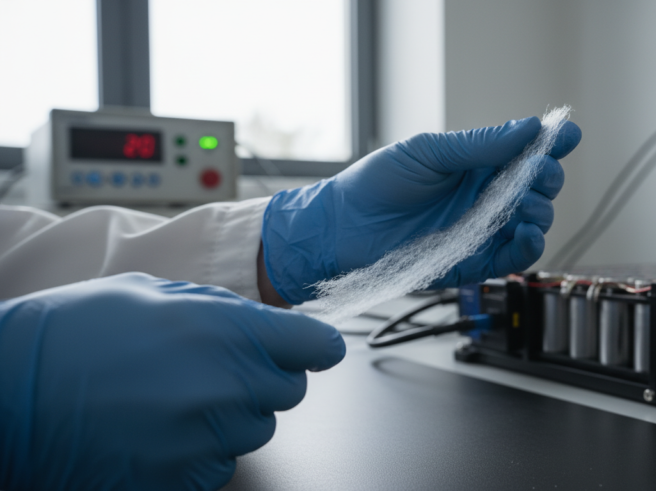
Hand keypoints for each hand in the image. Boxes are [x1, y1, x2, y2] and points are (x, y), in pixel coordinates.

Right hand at [0, 273, 344, 489]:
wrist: (6, 393)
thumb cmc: (73, 333)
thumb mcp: (154, 294)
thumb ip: (225, 312)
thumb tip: (269, 326)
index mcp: (226, 331)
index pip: (316, 346)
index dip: (316, 345)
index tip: (314, 347)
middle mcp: (226, 389)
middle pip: (290, 391)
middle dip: (264, 376)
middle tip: (216, 365)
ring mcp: (204, 442)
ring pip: (256, 430)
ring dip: (231, 415)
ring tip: (174, 396)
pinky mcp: (180, 481)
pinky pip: (219, 465)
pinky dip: (201, 449)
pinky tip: (158, 427)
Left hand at [262, 117, 581, 303]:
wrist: (343, 228)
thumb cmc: (376, 183)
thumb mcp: (428, 152)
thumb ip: (479, 144)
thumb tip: (527, 128)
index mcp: (476, 163)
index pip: (526, 152)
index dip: (551, 144)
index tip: (567, 135)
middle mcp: (484, 196)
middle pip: (538, 187)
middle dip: (546, 178)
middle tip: (538, 173)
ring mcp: (481, 229)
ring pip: (533, 222)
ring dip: (540, 212)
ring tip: (526, 204)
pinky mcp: (473, 262)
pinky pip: (513, 258)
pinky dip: (528, 247)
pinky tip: (527, 233)